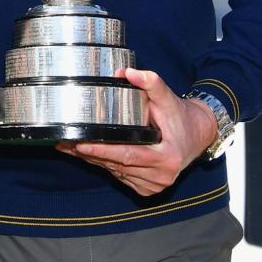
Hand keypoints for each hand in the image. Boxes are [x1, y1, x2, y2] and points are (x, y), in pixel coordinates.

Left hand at [55, 68, 218, 196]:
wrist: (197, 135)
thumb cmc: (179, 116)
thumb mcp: (167, 97)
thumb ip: (150, 83)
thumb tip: (127, 73)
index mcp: (166, 156)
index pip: (127, 154)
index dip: (102, 150)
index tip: (80, 143)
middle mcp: (160, 175)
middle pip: (116, 165)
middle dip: (89, 154)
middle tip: (64, 142)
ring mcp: (154, 185)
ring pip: (115, 172)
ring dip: (92, 160)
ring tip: (68, 147)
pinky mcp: (148, 189)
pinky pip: (120, 177)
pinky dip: (105, 166)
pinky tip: (87, 155)